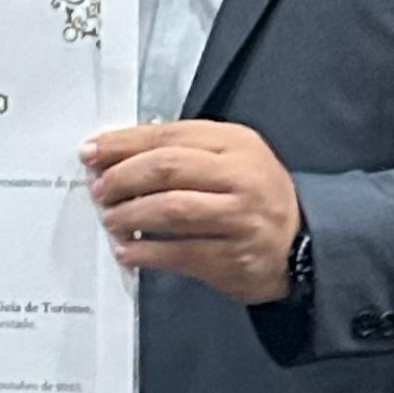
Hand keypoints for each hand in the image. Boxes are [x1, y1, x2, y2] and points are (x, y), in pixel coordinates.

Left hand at [85, 121, 302, 304]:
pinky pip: (179, 253)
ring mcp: (240, 218)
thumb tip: (117, 156)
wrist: (301, 243)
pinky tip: (128, 252)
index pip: (169, 135)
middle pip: (167, 168)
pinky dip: (146, 253)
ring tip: (110, 219)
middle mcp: (241, 176)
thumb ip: (182, 152)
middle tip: (98, 189)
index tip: (91, 153)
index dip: (123, 144)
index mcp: (235, 143)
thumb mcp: (229, 159)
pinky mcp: (233, 257)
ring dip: (130, 214)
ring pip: (171, 209)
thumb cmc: (252, 197)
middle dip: (122, 178)